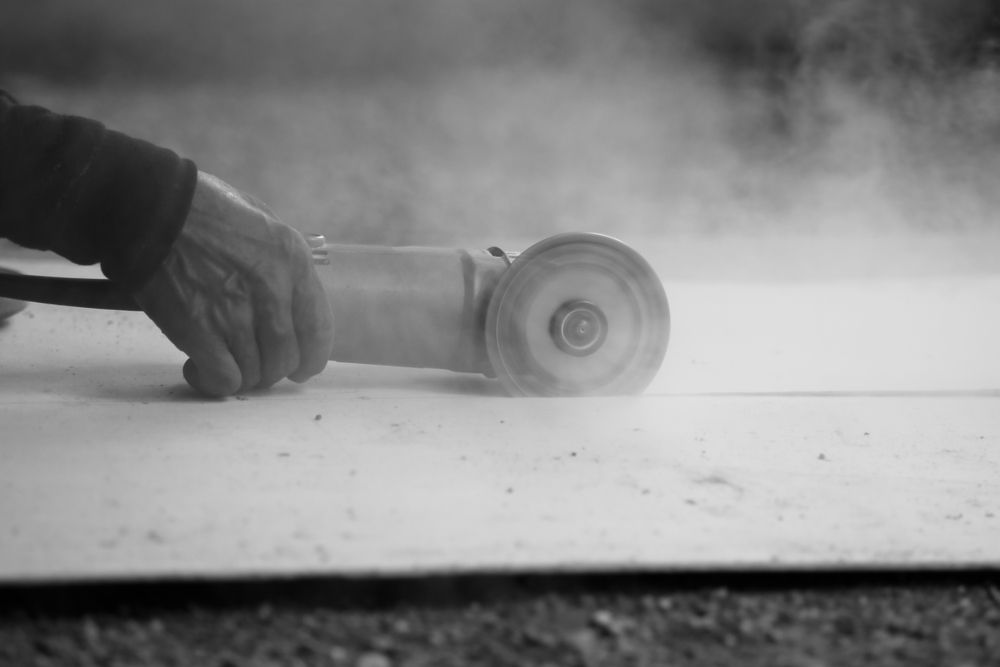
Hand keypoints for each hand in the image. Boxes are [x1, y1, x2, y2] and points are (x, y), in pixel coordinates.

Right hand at [134, 172, 333, 396]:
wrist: (148, 206)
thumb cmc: (202, 208)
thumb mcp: (263, 221)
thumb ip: (281, 262)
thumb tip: (289, 296)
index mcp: (292, 261)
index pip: (319, 331)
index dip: (311, 359)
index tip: (301, 368)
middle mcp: (272, 291)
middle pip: (286, 359)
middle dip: (272, 371)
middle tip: (255, 366)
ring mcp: (236, 313)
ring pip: (256, 374)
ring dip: (243, 377)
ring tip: (224, 364)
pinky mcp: (198, 330)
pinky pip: (223, 379)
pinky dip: (214, 383)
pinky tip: (200, 369)